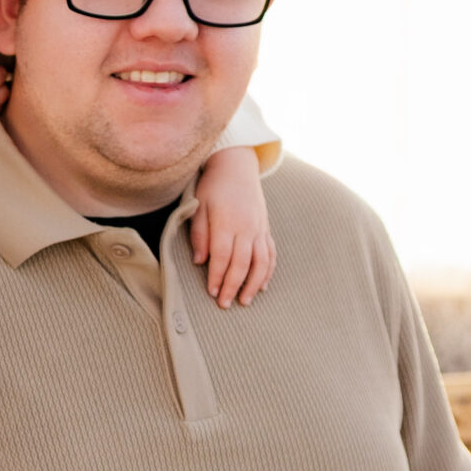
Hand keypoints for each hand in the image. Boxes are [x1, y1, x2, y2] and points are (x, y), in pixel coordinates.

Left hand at [189, 146, 275, 307]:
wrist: (237, 166)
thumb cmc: (213, 187)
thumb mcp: (199, 205)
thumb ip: (199, 234)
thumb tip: (199, 261)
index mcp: (227, 222)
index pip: (223, 256)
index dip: (217, 276)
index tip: (211, 292)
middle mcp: (247, 227)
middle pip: (242, 263)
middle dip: (233, 286)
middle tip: (225, 304)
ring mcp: (259, 228)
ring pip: (261, 262)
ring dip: (254, 284)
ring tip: (245, 301)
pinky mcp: (266, 228)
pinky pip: (271, 253)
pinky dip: (268, 271)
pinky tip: (263, 285)